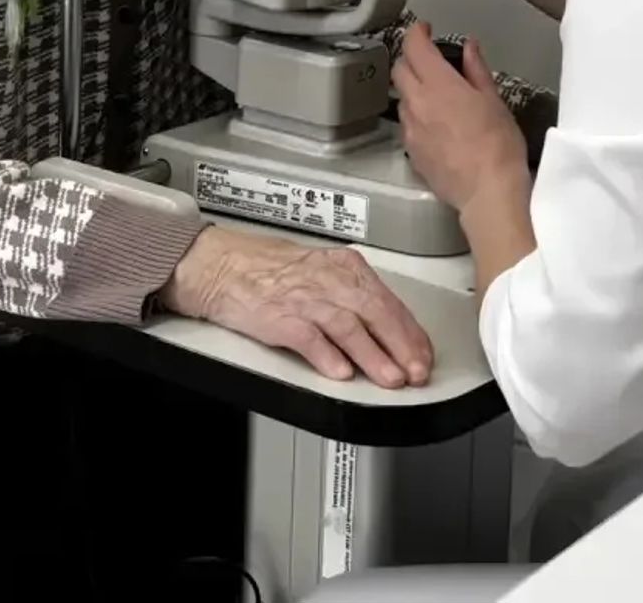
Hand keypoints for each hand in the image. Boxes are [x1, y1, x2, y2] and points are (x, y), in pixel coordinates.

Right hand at [159, 225, 433, 387]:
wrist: (219, 264)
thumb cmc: (266, 269)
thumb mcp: (320, 271)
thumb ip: (352, 296)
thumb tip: (387, 329)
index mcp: (343, 266)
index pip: (389, 300)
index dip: (411, 332)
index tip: (424, 354)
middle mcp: (328, 279)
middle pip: (376, 313)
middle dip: (402, 346)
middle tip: (417, 371)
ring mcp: (303, 298)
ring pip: (349, 327)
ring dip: (373, 356)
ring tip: (389, 379)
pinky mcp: (279, 316)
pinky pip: (309, 338)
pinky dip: (327, 356)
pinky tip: (341, 373)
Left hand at [391, 22, 527, 212]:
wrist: (487, 191)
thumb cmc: (498, 145)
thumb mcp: (494, 100)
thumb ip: (476, 70)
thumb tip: (469, 47)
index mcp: (439, 85)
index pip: (414, 47)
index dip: (417, 33)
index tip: (425, 30)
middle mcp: (417, 103)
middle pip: (399, 69)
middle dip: (411, 59)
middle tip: (429, 60)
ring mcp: (411, 129)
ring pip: (401, 98)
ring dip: (413, 89)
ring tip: (437, 96)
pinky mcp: (411, 152)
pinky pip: (407, 125)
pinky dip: (416, 116)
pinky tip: (436, 125)